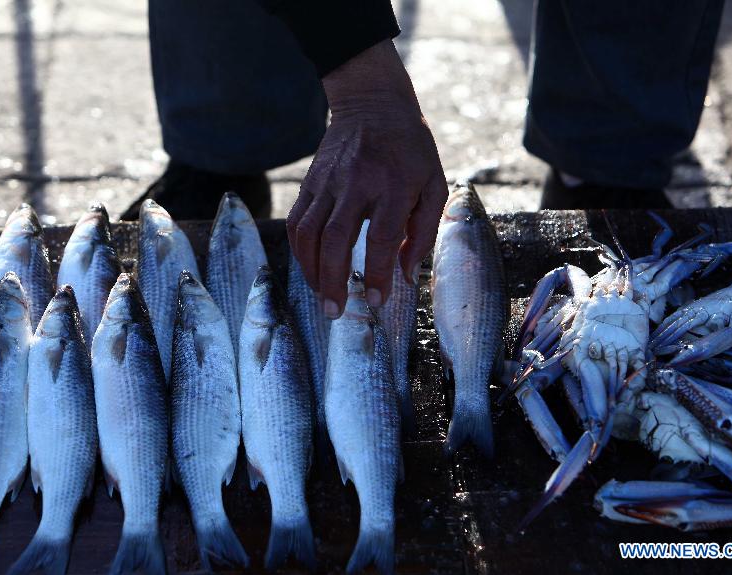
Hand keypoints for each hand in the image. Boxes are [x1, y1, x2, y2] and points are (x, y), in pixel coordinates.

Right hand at [287, 40, 447, 318]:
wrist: (373, 103)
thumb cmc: (411, 150)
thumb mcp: (433, 184)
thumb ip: (424, 230)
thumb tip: (406, 275)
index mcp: (394, 184)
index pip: (381, 237)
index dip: (376, 273)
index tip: (375, 301)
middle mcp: (357, 183)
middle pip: (336, 238)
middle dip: (333, 280)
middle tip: (335, 312)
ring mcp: (328, 181)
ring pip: (310, 232)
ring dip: (312, 270)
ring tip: (321, 298)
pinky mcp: (310, 182)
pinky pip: (297, 221)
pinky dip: (300, 251)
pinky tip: (310, 270)